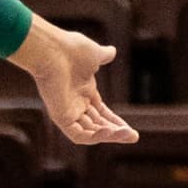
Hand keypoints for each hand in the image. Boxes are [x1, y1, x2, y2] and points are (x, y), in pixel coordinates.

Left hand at [14, 19, 134, 147]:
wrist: (53, 50)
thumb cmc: (71, 50)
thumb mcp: (94, 54)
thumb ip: (103, 56)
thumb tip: (112, 51)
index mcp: (83, 91)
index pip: (101, 112)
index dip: (115, 121)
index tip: (130, 129)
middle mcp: (75, 103)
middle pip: (97, 125)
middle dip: (116, 133)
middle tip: (134, 137)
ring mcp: (67, 111)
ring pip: (90, 133)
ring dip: (110, 136)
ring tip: (127, 135)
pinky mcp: (60, 117)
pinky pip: (78, 135)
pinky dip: (94, 137)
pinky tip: (109, 132)